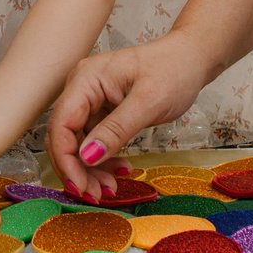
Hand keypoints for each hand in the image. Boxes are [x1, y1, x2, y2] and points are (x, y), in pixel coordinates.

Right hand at [45, 36, 207, 187]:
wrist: (191, 58)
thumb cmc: (173, 69)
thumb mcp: (148, 102)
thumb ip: (116, 129)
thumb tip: (87, 157)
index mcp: (86, 79)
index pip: (60, 124)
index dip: (65, 159)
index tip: (81, 185)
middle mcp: (82, 89)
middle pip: (64, 137)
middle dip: (77, 169)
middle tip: (97, 194)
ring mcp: (91, 101)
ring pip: (78, 144)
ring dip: (91, 169)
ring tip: (112, 187)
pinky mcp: (102, 111)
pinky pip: (94, 141)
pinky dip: (103, 160)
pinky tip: (120, 170)